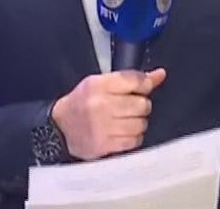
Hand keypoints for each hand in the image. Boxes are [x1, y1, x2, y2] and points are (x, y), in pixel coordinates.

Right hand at [51, 68, 166, 160]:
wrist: (59, 127)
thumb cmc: (82, 103)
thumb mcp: (102, 83)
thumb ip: (132, 79)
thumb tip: (159, 75)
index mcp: (98, 85)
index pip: (136, 80)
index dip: (145, 85)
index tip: (141, 88)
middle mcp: (100, 104)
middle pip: (142, 104)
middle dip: (140, 106)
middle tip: (130, 107)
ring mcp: (102, 126)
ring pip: (141, 124)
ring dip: (137, 123)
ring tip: (124, 121)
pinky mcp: (104, 145)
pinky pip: (134, 140)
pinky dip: (132, 137)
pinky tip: (122, 132)